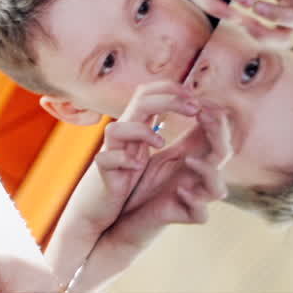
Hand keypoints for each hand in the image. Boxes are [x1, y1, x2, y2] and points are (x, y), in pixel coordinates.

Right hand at [93, 82, 201, 219]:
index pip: (147, 93)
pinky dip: (123, 160)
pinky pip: (106, 159)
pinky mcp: (104, 172)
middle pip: (139, 103)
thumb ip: (152, 132)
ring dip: (142, 131)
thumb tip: (175, 115)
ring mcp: (111, 151)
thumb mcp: (140, 150)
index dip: (170, 88)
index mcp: (134, 126)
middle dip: (168, 101)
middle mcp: (122, 134)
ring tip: (162, 143)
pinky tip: (137, 167)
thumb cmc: (123, 176)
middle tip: (194, 109)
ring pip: (116, 129)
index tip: (194, 97)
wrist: (97, 204)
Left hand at [117, 104, 232, 230]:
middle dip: (217, 134)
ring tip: (189, 159)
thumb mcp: (159, 153)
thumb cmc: (144, 183)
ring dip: (208, 172)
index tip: (199, 100)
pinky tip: (180, 191)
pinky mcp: (185, 216)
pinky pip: (201, 214)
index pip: (215, 135)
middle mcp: (200, 177)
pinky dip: (194, 203)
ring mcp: (196, 197)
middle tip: (202, 115)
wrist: (126, 216)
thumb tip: (183, 100)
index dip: (213, 117)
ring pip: (218, 188)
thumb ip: (173, 132)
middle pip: (222, 154)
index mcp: (195, 157)